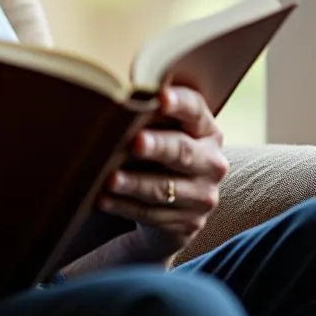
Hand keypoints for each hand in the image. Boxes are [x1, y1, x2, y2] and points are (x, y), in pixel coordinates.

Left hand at [99, 86, 228, 260]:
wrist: (171, 204)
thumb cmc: (156, 151)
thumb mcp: (159, 131)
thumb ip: (146, 114)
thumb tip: (114, 92)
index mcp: (205, 130)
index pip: (194, 110)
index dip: (179, 103)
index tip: (161, 97)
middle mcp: (211, 162)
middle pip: (182, 151)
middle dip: (157, 146)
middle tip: (134, 142)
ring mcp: (203, 196)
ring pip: (165, 188)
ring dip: (135, 184)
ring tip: (110, 179)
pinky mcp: (188, 223)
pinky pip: (152, 214)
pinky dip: (125, 207)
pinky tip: (104, 200)